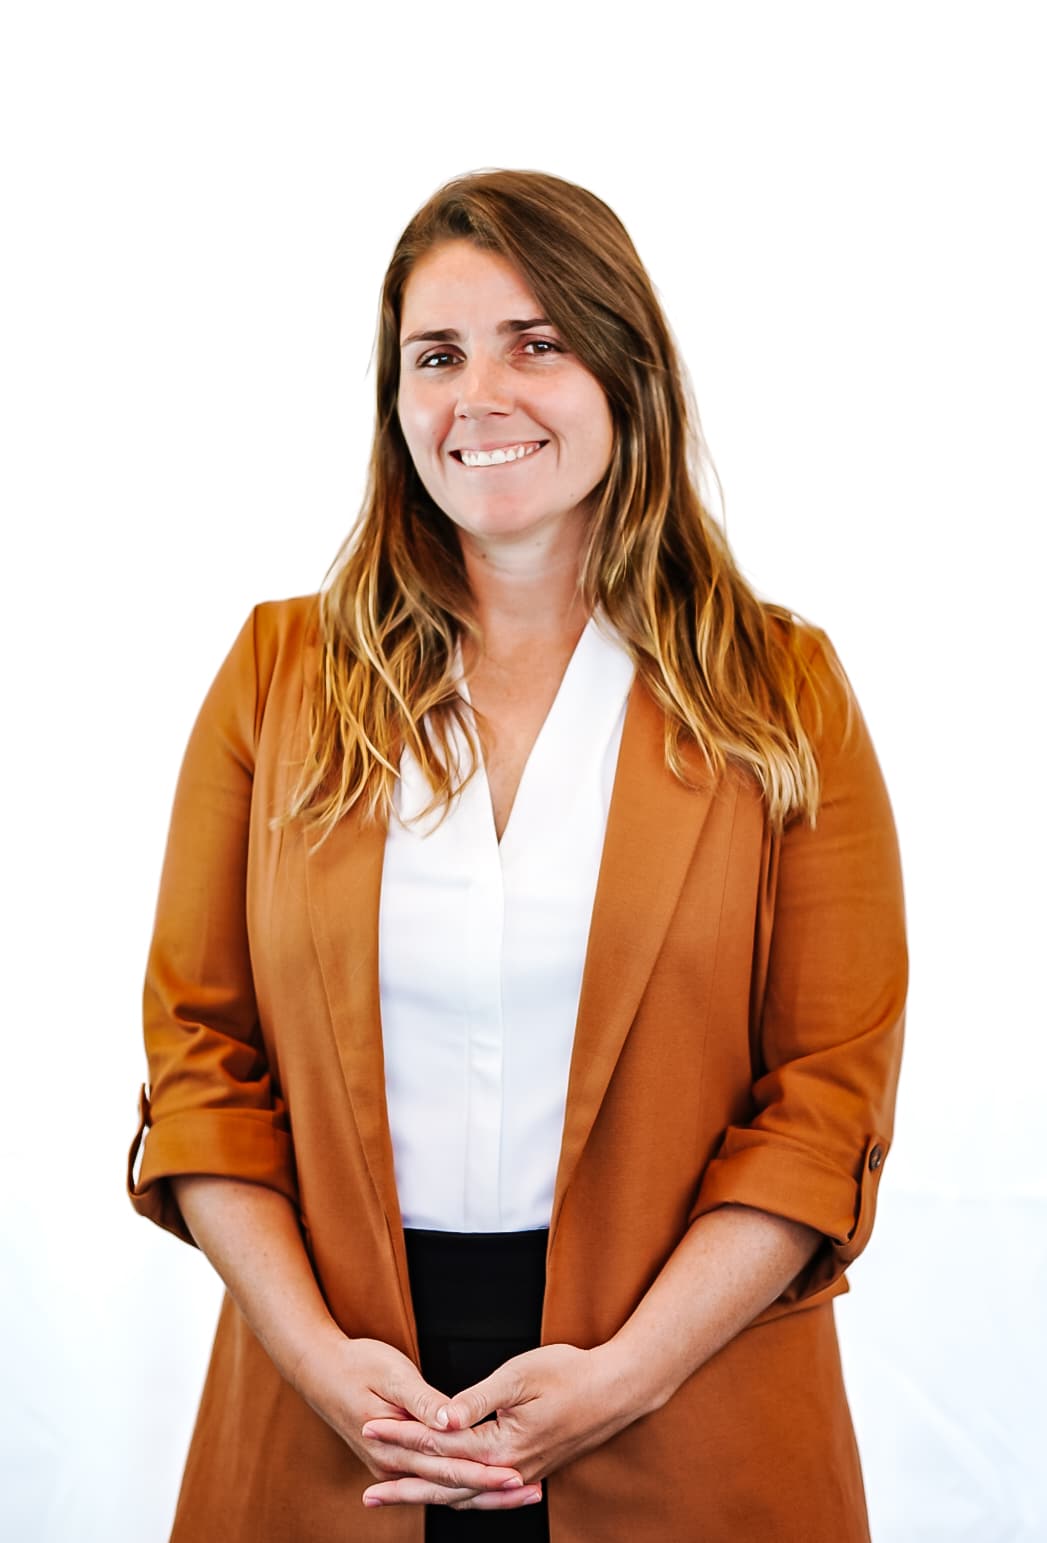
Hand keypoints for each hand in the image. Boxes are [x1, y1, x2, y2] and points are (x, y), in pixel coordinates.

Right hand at [294, 1332, 536, 1509]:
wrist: (318, 1369)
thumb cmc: (356, 1363)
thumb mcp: (391, 1373)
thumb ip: (422, 1401)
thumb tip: (449, 1420)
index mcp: (394, 1446)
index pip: (448, 1467)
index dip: (485, 1472)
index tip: (518, 1475)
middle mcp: (394, 1464)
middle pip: (451, 1486)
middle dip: (493, 1491)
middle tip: (534, 1491)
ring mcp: (393, 1465)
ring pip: (445, 1488)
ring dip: (482, 1492)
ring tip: (521, 1493)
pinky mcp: (396, 1459)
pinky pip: (435, 1479)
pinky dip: (463, 1484)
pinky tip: (487, 1484)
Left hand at [361, 1342, 635, 1508]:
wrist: (618, 1390)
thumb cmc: (571, 1373)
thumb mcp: (520, 1376)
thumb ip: (476, 1401)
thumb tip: (438, 1419)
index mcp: (503, 1446)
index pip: (440, 1446)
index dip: (402, 1437)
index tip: (369, 1429)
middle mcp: (510, 1470)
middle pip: (446, 1485)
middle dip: (404, 1487)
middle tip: (367, 1497)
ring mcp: (522, 1474)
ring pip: (465, 1496)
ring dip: (427, 1497)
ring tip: (395, 1500)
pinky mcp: (531, 1470)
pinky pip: (485, 1494)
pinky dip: (459, 1497)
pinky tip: (446, 1497)